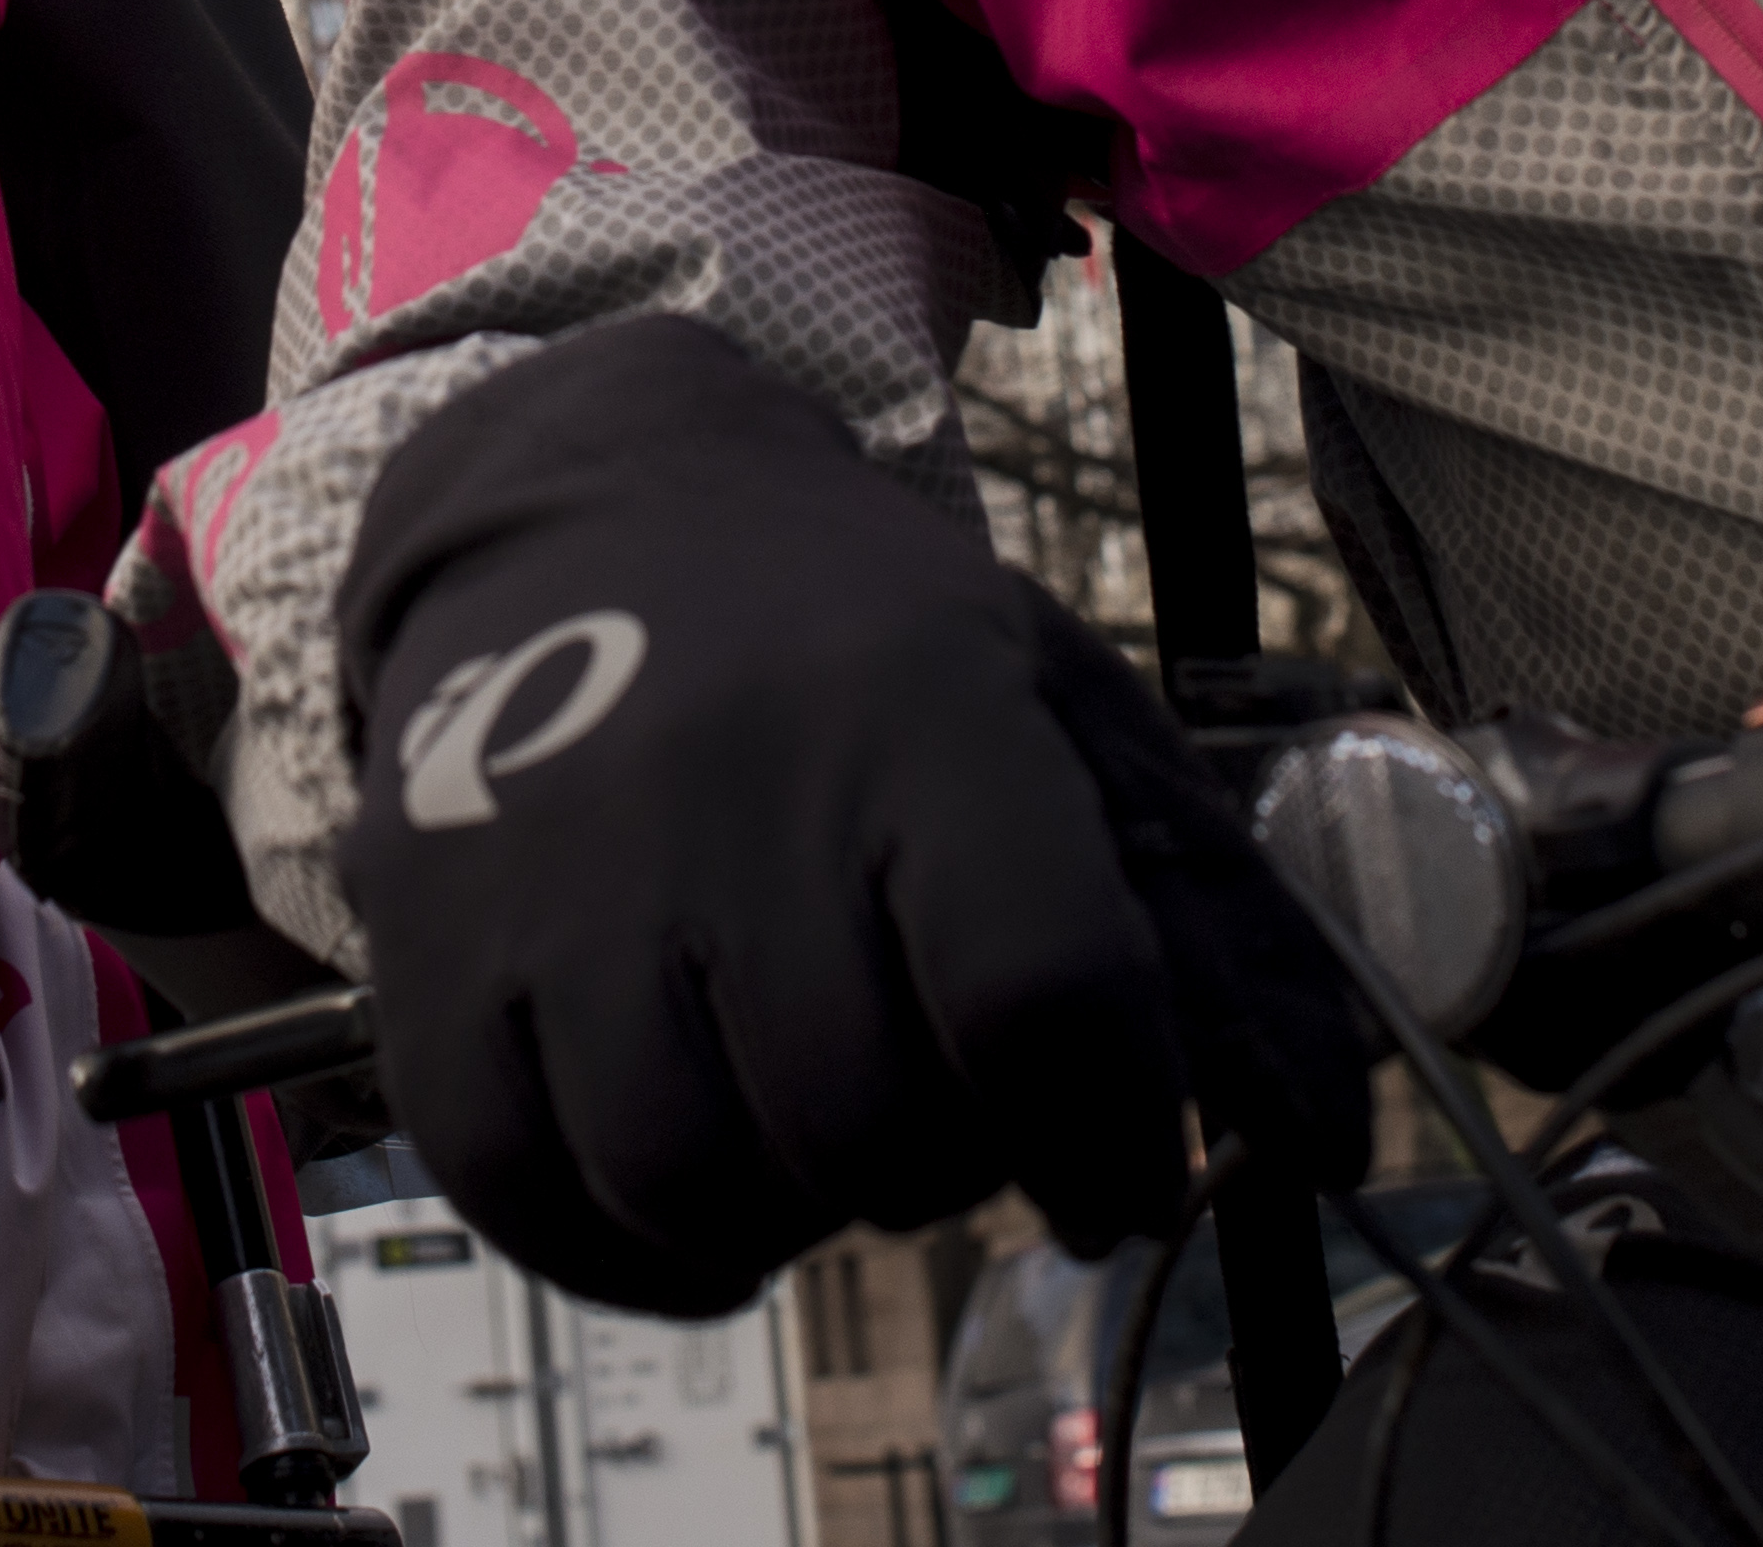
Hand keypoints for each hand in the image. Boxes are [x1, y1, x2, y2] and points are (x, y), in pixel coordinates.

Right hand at [331, 315, 1369, 1313]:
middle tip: (938, 1093)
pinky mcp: (432, 955)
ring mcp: (555, 878)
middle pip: (876, 1124)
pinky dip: (638, 1246)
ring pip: (704, 1186)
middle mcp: (724, 789)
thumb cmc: (853, 645)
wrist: (583, 516)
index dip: (1112, 1131)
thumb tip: (1330, 1132)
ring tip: (813, 1120)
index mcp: (918, 713)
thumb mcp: (1054, 712)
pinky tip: (701, 1180)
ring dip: (795, 1207)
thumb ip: (1210, 924)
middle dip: (945, 1156)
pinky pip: (540, 1204)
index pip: (1044, 997)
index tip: (1117, 1162)